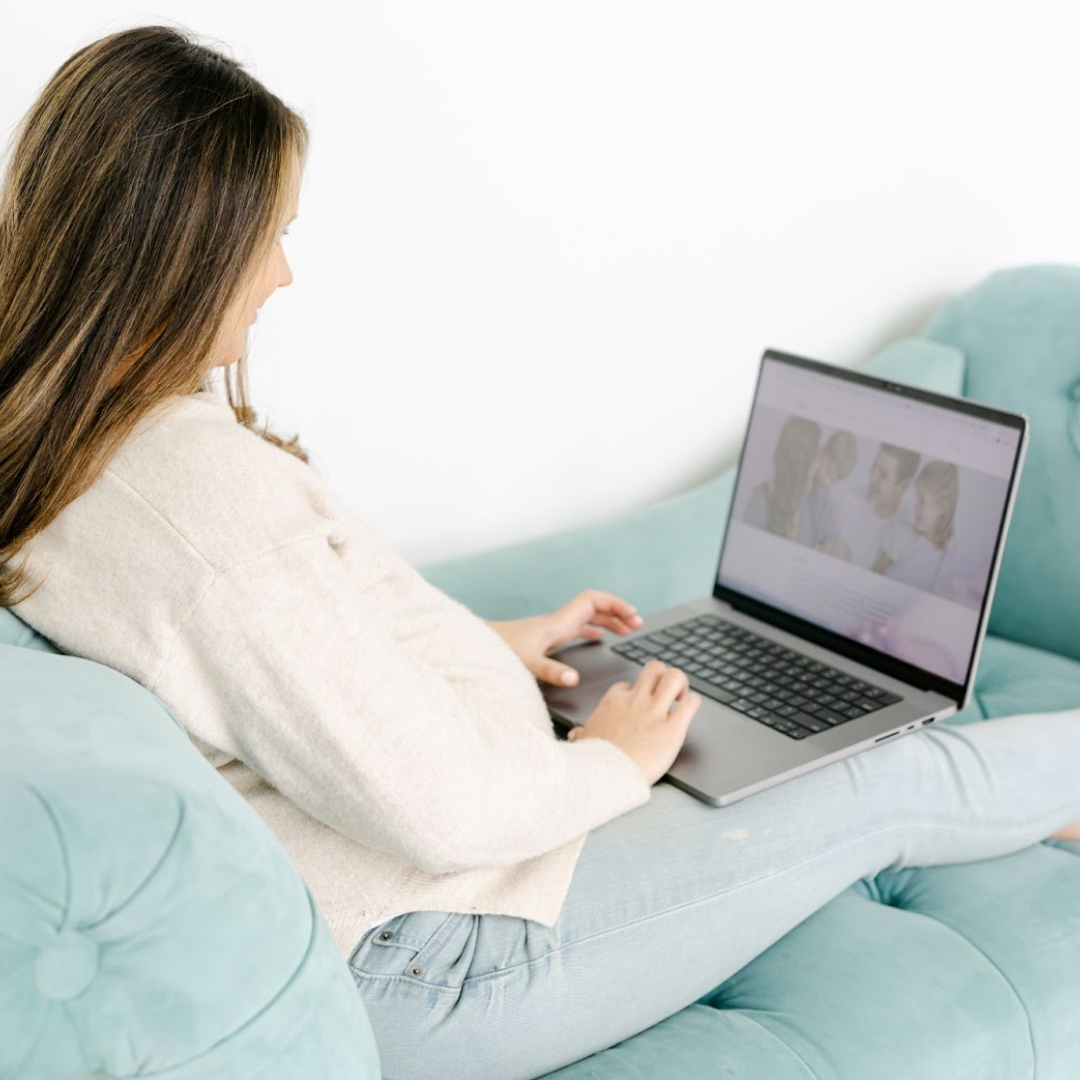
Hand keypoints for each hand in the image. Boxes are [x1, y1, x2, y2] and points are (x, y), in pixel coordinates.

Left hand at [486, 588, 644, 687]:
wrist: (474, 648)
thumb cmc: (497, 653)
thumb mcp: (526, 664)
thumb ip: (551, 671)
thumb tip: (573, 679)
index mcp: (556, 623)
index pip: (592, 600)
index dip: (615, 604)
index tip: (633, 616)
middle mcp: (556, 623)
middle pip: (594, 608)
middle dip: (618, 612)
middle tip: (638, 626)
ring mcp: (551, 630)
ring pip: (586, 618)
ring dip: (608, 620)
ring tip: (627, 630)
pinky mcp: (545, 639)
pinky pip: (575, 629)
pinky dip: (592, 631)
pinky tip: (598, 638)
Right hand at [568, 660, 700, 785]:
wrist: (605, 778)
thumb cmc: (594, 762)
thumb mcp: (583, 742)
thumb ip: (583, 735)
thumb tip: (577, 735)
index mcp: (613, 702)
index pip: (628, 685)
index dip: (637, 693)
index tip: (640, 706)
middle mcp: (635, 701)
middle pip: (654, 669)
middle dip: (663, 676)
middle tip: (667, 693)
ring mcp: (654, 712)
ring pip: (674, 677)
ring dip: (681, 683)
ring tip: (681, 697)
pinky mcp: (672, 728)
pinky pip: (691, 703)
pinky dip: (693, 703)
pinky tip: (689, 710)